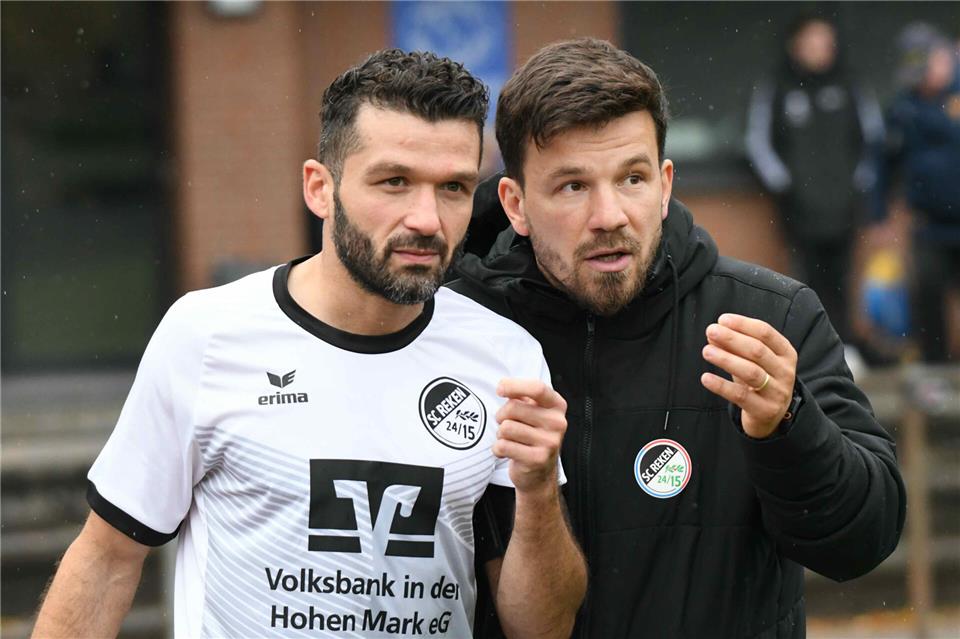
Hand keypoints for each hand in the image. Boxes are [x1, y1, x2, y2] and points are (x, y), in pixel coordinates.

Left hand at [493, 379, 566, 493]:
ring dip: (500, 434)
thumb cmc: (532, 435)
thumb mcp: (532, 411)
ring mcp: (550, 442)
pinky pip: (503, 446)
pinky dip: (498, 449)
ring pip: (506, 427)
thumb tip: (504, 386)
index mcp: (557, 405)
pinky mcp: (538, 459)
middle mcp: (557, 422)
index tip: (500, 389)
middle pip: (514, 407)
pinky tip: (507, 452)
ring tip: (510, 439)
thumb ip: (521, 396)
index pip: (537, 388)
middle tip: (507, 424)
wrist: (540, 472)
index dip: (514, 385)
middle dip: (501, 415)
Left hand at [700, 313, 797, 438]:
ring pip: (751, 372)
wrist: (772, 416)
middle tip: (711, 331)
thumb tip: (713, 334)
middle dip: (732, 339)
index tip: (722, 320)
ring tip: (706, 351)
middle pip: (757, 351)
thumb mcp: (751, 360)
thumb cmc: (761, 380)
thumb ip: (734, 346)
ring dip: (726, 359)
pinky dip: (721, 386)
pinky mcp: (764, 410)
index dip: (743, 324)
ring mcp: (777, 392)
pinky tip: (706, 378)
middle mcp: (785, 371)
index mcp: (785, 353)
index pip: (765, 333)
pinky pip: (740, 396)